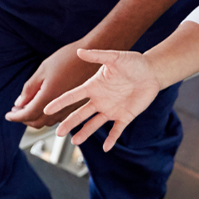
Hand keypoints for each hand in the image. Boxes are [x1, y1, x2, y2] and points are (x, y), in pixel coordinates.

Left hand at [4, 40, 99, 128]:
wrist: (92, 57)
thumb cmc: (67, 59)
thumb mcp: (43, 70)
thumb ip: (29, 89)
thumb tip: (19, 104)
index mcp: (49, 98)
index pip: (27, 114)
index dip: (15, 116)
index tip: (8, 115)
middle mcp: (60, 108)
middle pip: (37, 122)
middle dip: (24, 119)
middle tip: (17, 111)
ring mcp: (70, 109)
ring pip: (48, 122)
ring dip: (35, 118)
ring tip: (28, 107)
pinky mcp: (77, 107)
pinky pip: (58, 118)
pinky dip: (47, 116)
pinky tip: (44, 105)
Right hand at [43, 49, 159, 151]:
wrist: (152, 72)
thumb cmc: (133, 62)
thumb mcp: (115, 57)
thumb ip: (98, 55)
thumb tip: (79, 51)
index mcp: (94, 86)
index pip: (73, 96)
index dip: (60, 103)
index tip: (47, 110)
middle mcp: (99, 100)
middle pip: (80, 114)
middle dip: (69, 123)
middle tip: (58, 133)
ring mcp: (111, 109)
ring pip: (94, 124)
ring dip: (85, 133)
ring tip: (75, 142)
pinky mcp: (125, 116)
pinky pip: (116, 130)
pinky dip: (111, 139)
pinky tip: (106, 148)